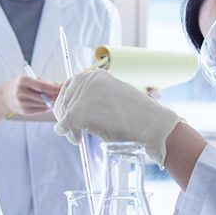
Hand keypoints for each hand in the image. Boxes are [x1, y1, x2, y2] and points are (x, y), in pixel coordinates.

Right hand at [2, 75, 60, 116]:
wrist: (4, 97)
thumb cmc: (19, 86)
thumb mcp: (28, 79)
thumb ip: (42, 82)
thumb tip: (57, 86)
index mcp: (23, 81)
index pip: (42, 86)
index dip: (54, 88)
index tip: (62, 88)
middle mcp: (21, 92)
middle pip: (44, 96)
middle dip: (54, 96)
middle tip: (61, 94)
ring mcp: (22, 103)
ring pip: (43, 104)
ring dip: (50, 102)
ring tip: (53, 98)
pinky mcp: (24, 111)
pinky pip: (40, 110)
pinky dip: (45, 107)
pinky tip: (46, 104)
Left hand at [53, 69, 183, 165]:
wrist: (151, 125)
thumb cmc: (136, 115)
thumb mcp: (112, 97)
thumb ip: (93, 97)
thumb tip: (72, 105)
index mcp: (95, 75)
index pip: (69, 86)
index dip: (68, 103)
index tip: (69, 116)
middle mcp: (87, 80)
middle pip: (64, 100)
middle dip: (66, 117)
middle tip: (75, 131)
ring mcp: (83, 95)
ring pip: (64, 113)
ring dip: (69, 128)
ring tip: (79, 137)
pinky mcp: (79, 112)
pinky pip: (64, 125)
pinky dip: (66, 133)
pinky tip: (76, 139)